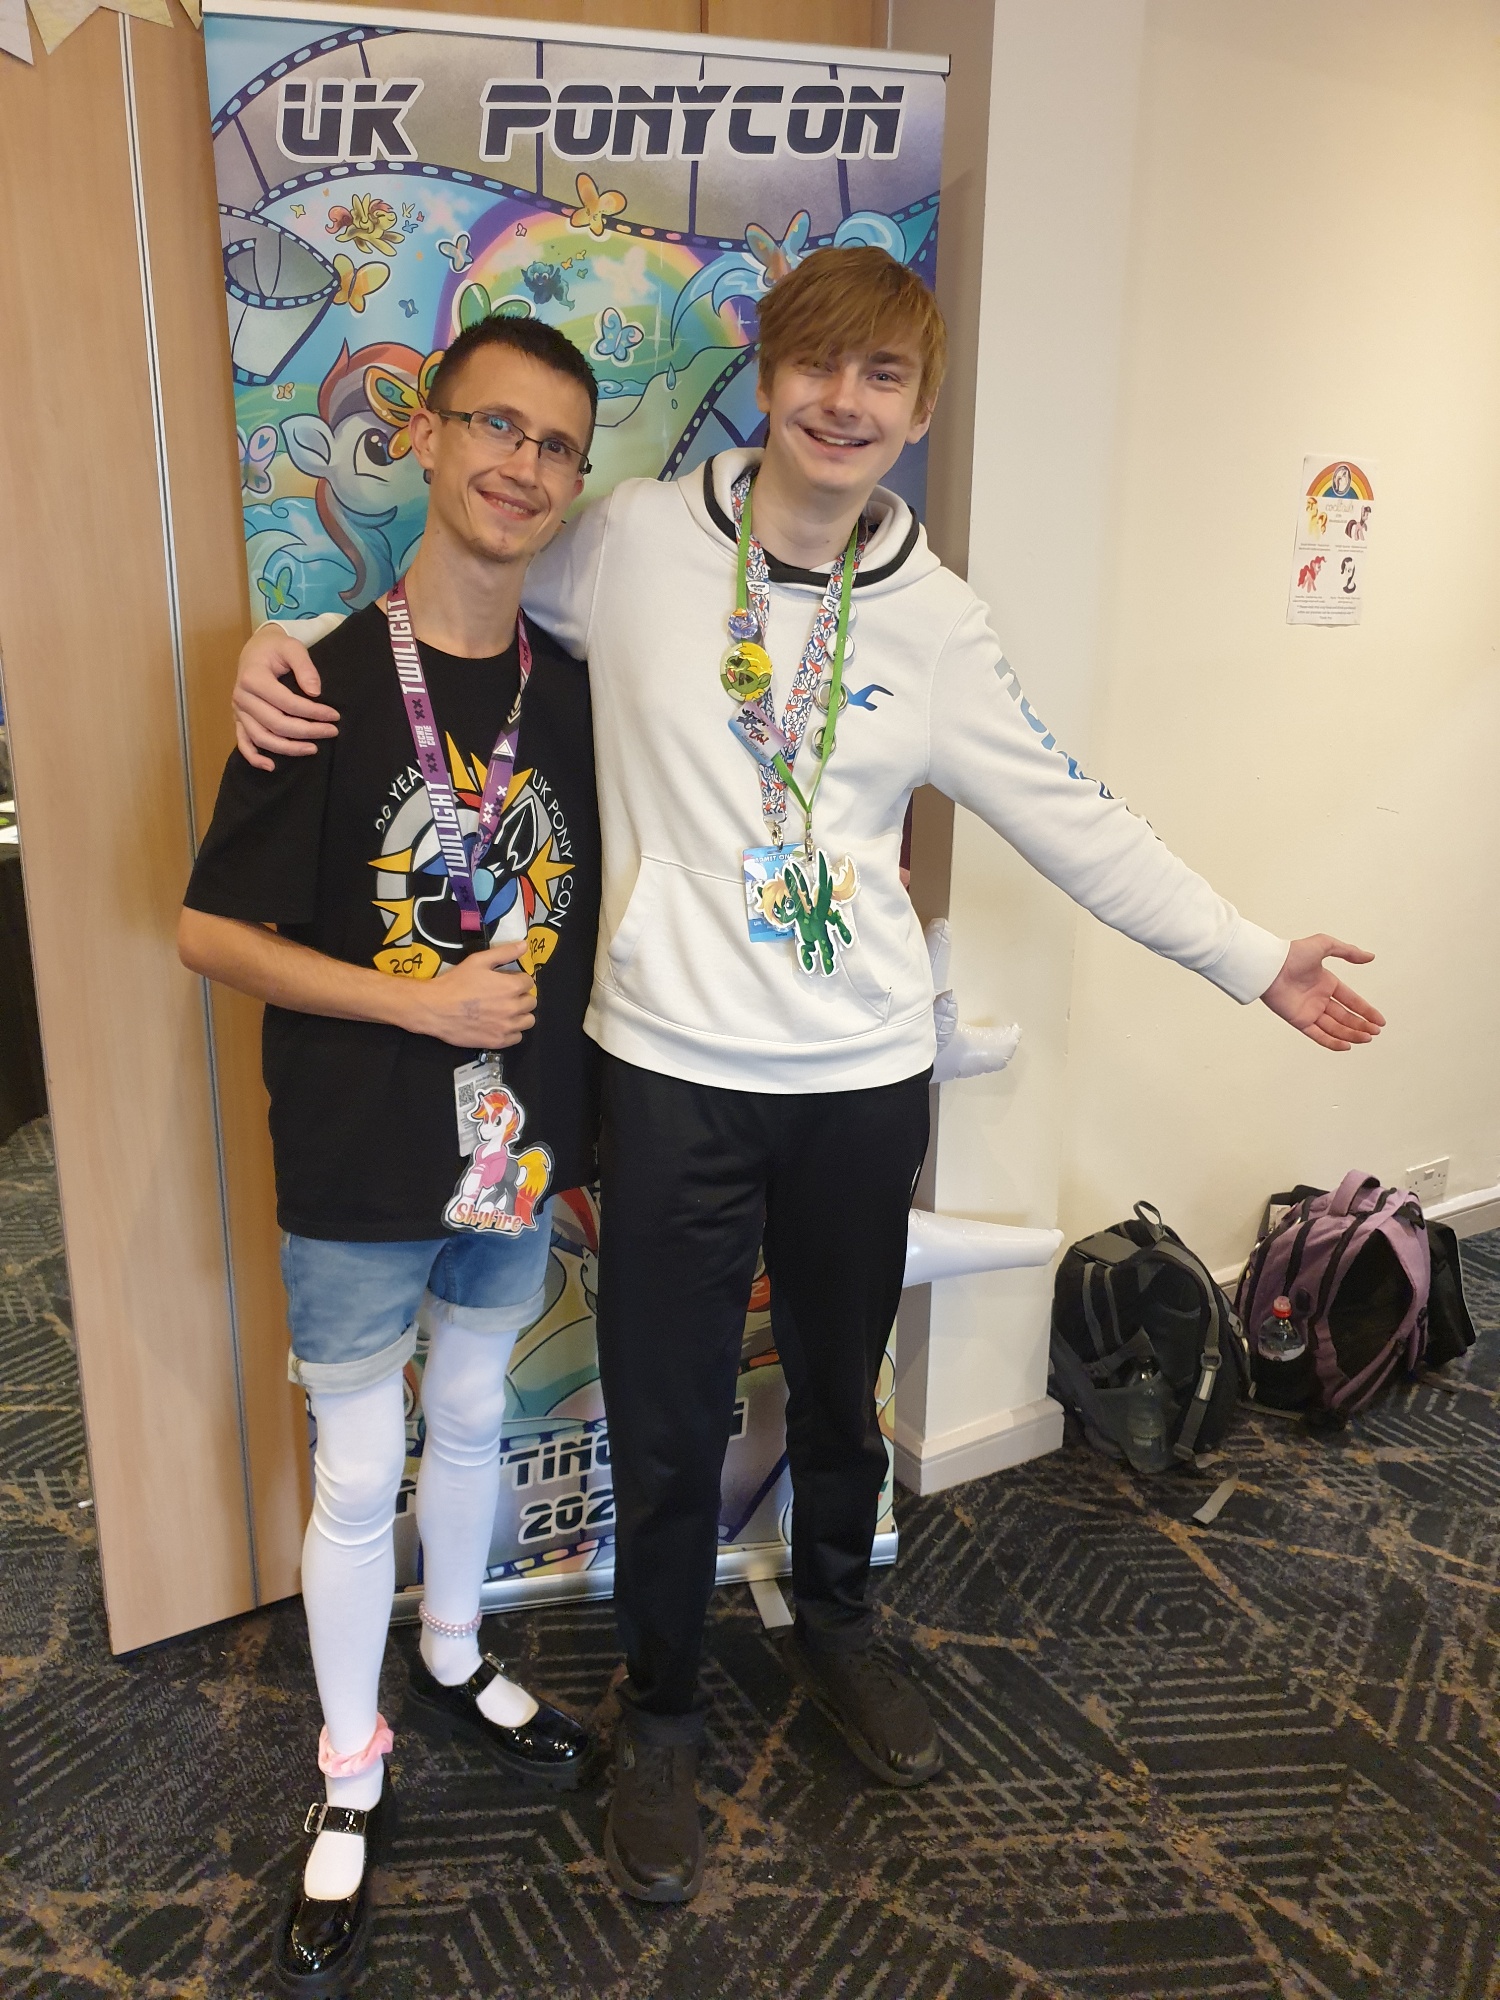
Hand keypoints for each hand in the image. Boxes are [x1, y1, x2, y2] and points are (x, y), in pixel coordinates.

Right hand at [234, 625, 340, 770]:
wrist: (255, 651)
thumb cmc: (275, 649)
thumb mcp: (292, 647)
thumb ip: (305, 666)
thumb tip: (315, 693)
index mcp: (253, 678)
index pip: (287, 703)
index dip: (313, 712)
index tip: (334, 716)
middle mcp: (242, 697)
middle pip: (277, 724)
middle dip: (307, 731)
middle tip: (332, 732)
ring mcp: (239, 711)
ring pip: (262, 738)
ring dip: (288, 748)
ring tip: (313, 749)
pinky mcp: (238, 720)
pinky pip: (243, 743)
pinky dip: (255, 758)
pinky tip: (272, 767)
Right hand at [404, 942, 536, 1048]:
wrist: (435, 1008)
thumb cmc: (456, 982)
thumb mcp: (478, 961)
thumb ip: (504, 953)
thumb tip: (525, 945)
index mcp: (511, 986)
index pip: (529, 982)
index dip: (519, 980)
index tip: (508, 982)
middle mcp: (513, 1008)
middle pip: (531, 1002)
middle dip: (521, 997)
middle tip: (505, 996)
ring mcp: (506, 1027)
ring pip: (528, 1021)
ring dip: (521, 1015)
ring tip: (506, 1011)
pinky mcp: (498, 1041)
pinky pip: (517, 1037)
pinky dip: (512, 1031)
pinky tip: (500, 1024)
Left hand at [1260, 935, 1384, 1051]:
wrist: (1269, 967)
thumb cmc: (1292, 953)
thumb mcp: (1324, 945)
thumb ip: (1348, 952)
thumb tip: (1370, 956)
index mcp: (1327, 983)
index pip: (1351, 1000)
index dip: (1366, 1010)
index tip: (1380, 1020)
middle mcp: (1319, 998)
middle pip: (1345, 1017)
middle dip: (1361, 1025)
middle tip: (1375, 1032)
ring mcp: (1309, 1011)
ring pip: (1334, 1028)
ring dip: (1351, 1034)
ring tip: (1367, 1039)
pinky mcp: (1299, 1021)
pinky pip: (1318, 1035)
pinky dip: (1332, 1042)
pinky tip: (1347, 1046)